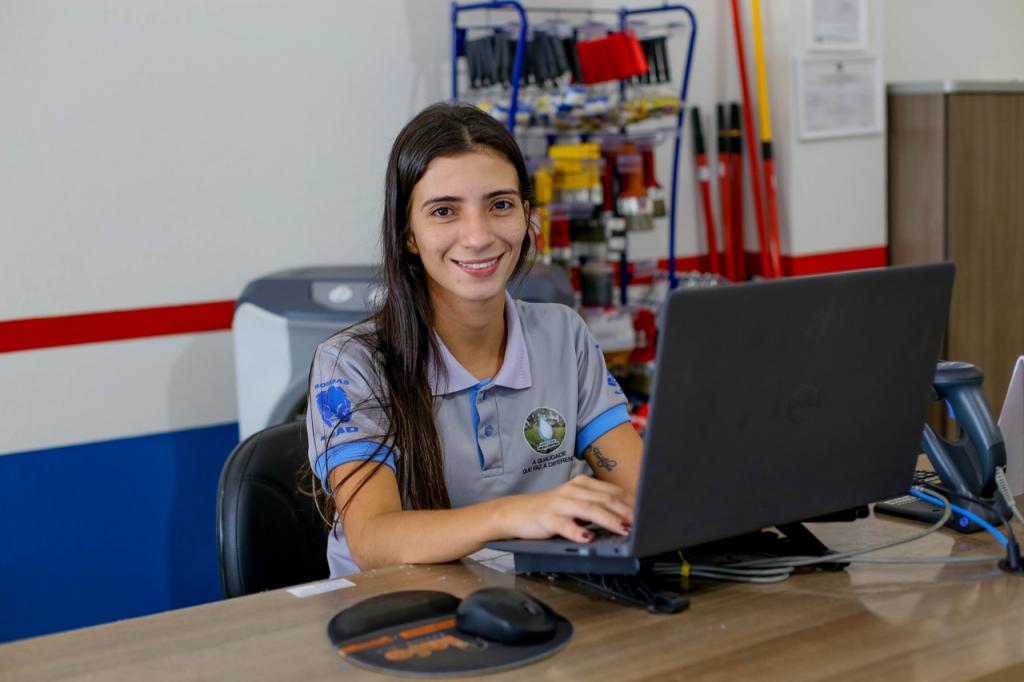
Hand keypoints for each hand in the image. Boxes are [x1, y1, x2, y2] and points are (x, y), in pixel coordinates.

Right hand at [496, 475, 633, 542]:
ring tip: (623, 529)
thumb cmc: (551, 511)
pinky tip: (587, 538)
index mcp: (582, 484)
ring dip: (608, 520)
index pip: (613, 491)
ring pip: (589, 509)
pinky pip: (565, 525)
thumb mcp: (576, 504)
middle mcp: (572, 490)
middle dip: (626, 511)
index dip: (632, 502)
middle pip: (605, 499)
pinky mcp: (547, 518)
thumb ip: (598, 506)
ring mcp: (560, 504)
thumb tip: (628, 518)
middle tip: (642, 523)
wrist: (516, 513)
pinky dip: (577, 532)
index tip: (648, 513)